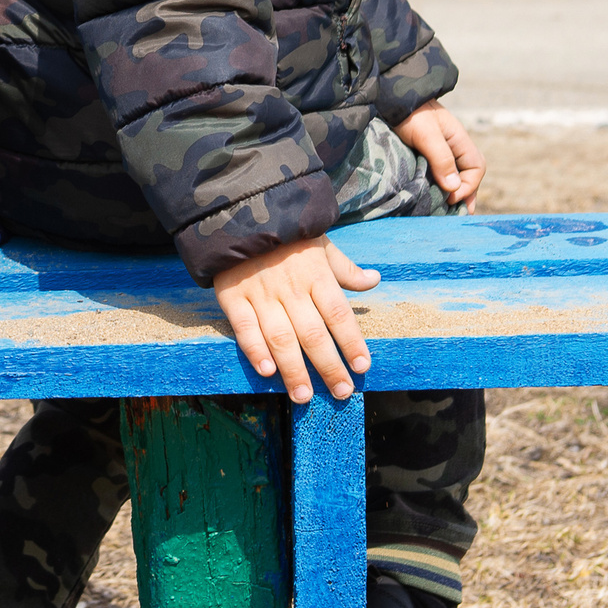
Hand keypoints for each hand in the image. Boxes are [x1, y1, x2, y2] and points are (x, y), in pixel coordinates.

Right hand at [212, 236, 378, 403]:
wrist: (239, 211)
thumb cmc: (285, 232)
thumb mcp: (320, 243)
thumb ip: (344, 268)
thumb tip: (374, 279)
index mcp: (316, 275)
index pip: (339, 315)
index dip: (352, 343)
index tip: (363, 366)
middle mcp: (291, 289)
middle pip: (314, 334)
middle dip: (329, 367)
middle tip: (341, 392)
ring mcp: (260, 294)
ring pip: (281, 338)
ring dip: (294, 370)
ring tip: (304, 396)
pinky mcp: (233, 297)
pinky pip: (244, 328)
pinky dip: (255, 350)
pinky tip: (267, 371)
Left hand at [391, 100, 484, 210]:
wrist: (390, 97)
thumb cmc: (410, 113)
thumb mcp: (427, 135)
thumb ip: (442, 159)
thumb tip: (454, 188)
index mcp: (460, 140)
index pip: (476, 168)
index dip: (468, 186)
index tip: (451, 198)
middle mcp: (453, 146)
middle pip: (468, 174)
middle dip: (465, 194)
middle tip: (458, 215)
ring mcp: (439, 149)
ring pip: (453, 174)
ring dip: (452, 192)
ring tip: (446, 211)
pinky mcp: (424, 153)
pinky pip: (438, 172)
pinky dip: (439, 185)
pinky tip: (432, 196)